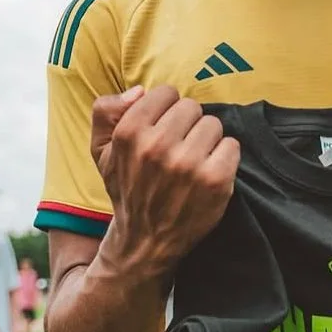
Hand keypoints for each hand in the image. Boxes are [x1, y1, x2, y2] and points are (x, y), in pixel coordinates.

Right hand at [91, 84, 239, 280]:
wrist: (145, 241)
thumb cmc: (127, 188)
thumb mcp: (100, 150)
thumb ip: (106, 110)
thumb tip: (139, 90)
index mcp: (129, 133)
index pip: (166, 92)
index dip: (165, 110)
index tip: (161, 130)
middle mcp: (157, 146)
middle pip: (192, 107)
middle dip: (187, 125)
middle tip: (177, 149)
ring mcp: (188, 164)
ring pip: (213, 124)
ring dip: (206, 141)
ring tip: (192, 162)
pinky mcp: (215, 180)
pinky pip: (231, 145)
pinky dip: (224, 157)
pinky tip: (208, 173)